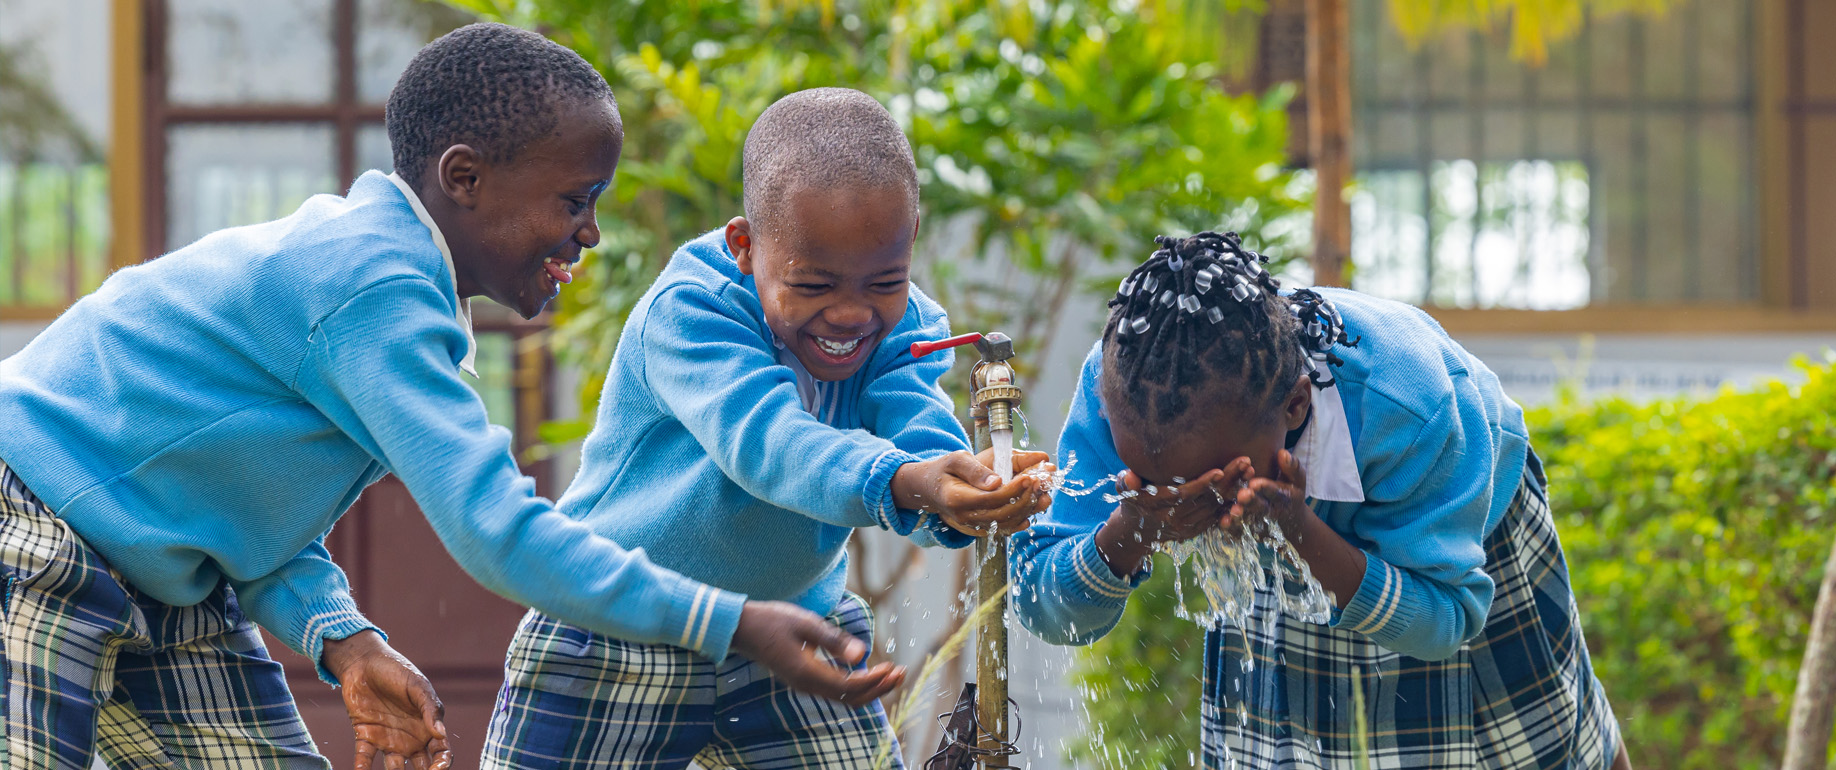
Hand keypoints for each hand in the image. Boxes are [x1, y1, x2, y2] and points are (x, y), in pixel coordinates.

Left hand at [322, 631, 451, 769]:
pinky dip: (361, 769)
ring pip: (393, 769)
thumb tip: (441, 734)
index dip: (442, 764)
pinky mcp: (365, 736)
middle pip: (421, 767)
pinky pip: (364, 759)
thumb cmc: (397, 671)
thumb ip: (430, 709)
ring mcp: (387, 739)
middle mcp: (410, 738)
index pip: (441, 752)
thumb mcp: (418, 686)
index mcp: (427, 726)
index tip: (438, 769)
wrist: (364, 662)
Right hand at [730, 601, 905, 707]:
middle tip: (901, 673)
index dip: (874, 680)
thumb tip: (861, 654)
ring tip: (891, 673)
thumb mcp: (805, 623)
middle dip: (878, 689)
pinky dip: (855, 684)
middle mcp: (806, 685)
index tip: (893, 667)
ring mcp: (804, 685)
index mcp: (807, 674)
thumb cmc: (772, 621)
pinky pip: (835, 690)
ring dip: (869, 688)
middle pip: (850, 699)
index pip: (849, 686)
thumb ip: (833, 640)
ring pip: (844, 697)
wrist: (742, 628)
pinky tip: (866, 670)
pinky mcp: (803, 679)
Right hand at [889, 449, 1053, 536]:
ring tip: (1044, 493)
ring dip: (1028, 509)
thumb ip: (975, 470)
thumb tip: (997, 482)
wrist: (930, 489)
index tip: (1031, 476)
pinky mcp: (981, 529)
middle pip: (1003, 514)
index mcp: (957, 499)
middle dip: (1026, 498)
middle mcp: (965, 518)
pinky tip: (1035, 507)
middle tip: (1042, 482)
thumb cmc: (944, 470)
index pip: (992, 498)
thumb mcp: (955, 460)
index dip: (1014, 490)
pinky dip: (1022, 518)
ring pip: (1007, 523)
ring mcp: (972, 527)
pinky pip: (1004, 528)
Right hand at [1093, 458, 1253, 576]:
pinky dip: (1233, 502)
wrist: (1136, 531)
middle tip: (1246, 462)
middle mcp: (1176, 519)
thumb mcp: (1124, 491)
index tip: (1220, 471)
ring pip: (1216, 508)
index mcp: (1160, 507)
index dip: (1203, 484)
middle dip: (1228, 481)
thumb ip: (1126, 483)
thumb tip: (1129, 477)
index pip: (1185, 495)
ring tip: (1251, 471)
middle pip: (1207, 499)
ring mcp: (1188, 527)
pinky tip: (1246, 486)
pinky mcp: (1196, 530)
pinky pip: (1218, 516)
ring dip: (1235, 490)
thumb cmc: (1133, 501)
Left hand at [1233, 450, 1311, 534]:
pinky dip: (1233, 528)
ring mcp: (1261, 522)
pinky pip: (1240, 530)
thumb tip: (1282, 453)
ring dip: (1241, 516)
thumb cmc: (1291, 490)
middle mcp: (1273, 511)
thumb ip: (1292, 467)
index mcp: (1285, 497)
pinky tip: (1224, 522)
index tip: (1255, 482)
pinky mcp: (1250, 530)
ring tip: (1233, 511)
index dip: (1266, 487)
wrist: (1291, 519)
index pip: (1276, 492)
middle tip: (1242, 495)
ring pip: (1250, 520)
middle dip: (1252, 501)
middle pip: (1262, 507)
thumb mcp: (1297, 479)